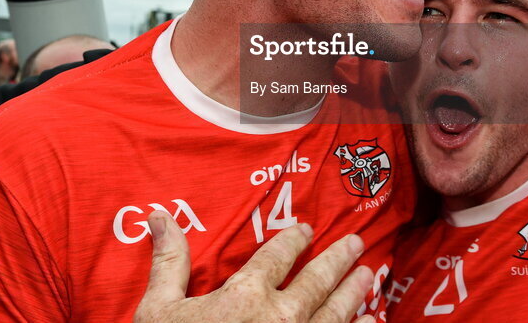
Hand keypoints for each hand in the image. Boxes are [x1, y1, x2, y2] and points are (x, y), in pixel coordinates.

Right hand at [134, 211, 374, 322]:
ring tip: (369, 275)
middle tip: (356, 242)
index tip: (307, 230)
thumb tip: (158, 215)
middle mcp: (280, 317)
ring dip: (354, 292)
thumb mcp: (159, 310)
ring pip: (336, 312)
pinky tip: (367, 320)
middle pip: (317, 279)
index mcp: (245, 296)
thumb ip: (169, 262)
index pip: (276, 257)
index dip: (293, 240)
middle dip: (338, 259)